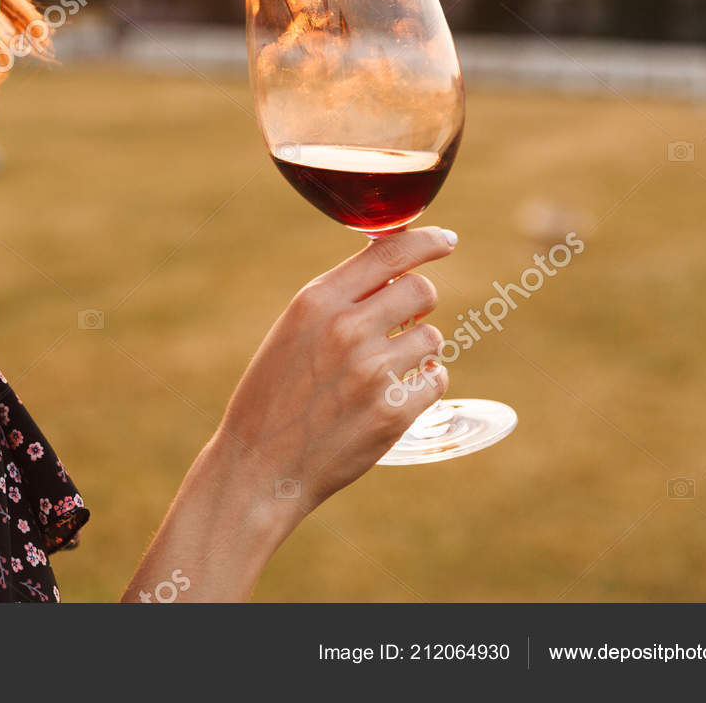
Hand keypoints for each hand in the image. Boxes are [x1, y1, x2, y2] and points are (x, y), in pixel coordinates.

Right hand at [212, 225, 456, 514]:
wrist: (260, 465)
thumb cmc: (274, 394)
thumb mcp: (292, 331)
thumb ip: (338, 300)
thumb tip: (393, 274)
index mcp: (315, 301)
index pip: (388, 252)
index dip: (426, 240)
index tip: (446, 240)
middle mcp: (346, 329)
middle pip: (422, 291)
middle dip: (419, 304)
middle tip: (401, 323)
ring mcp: (372, 371)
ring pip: (432, 338)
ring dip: (417, 351)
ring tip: (382, 371)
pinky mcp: (394, 411)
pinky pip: (435, 380)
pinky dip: (422, 386)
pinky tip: (392, 397)